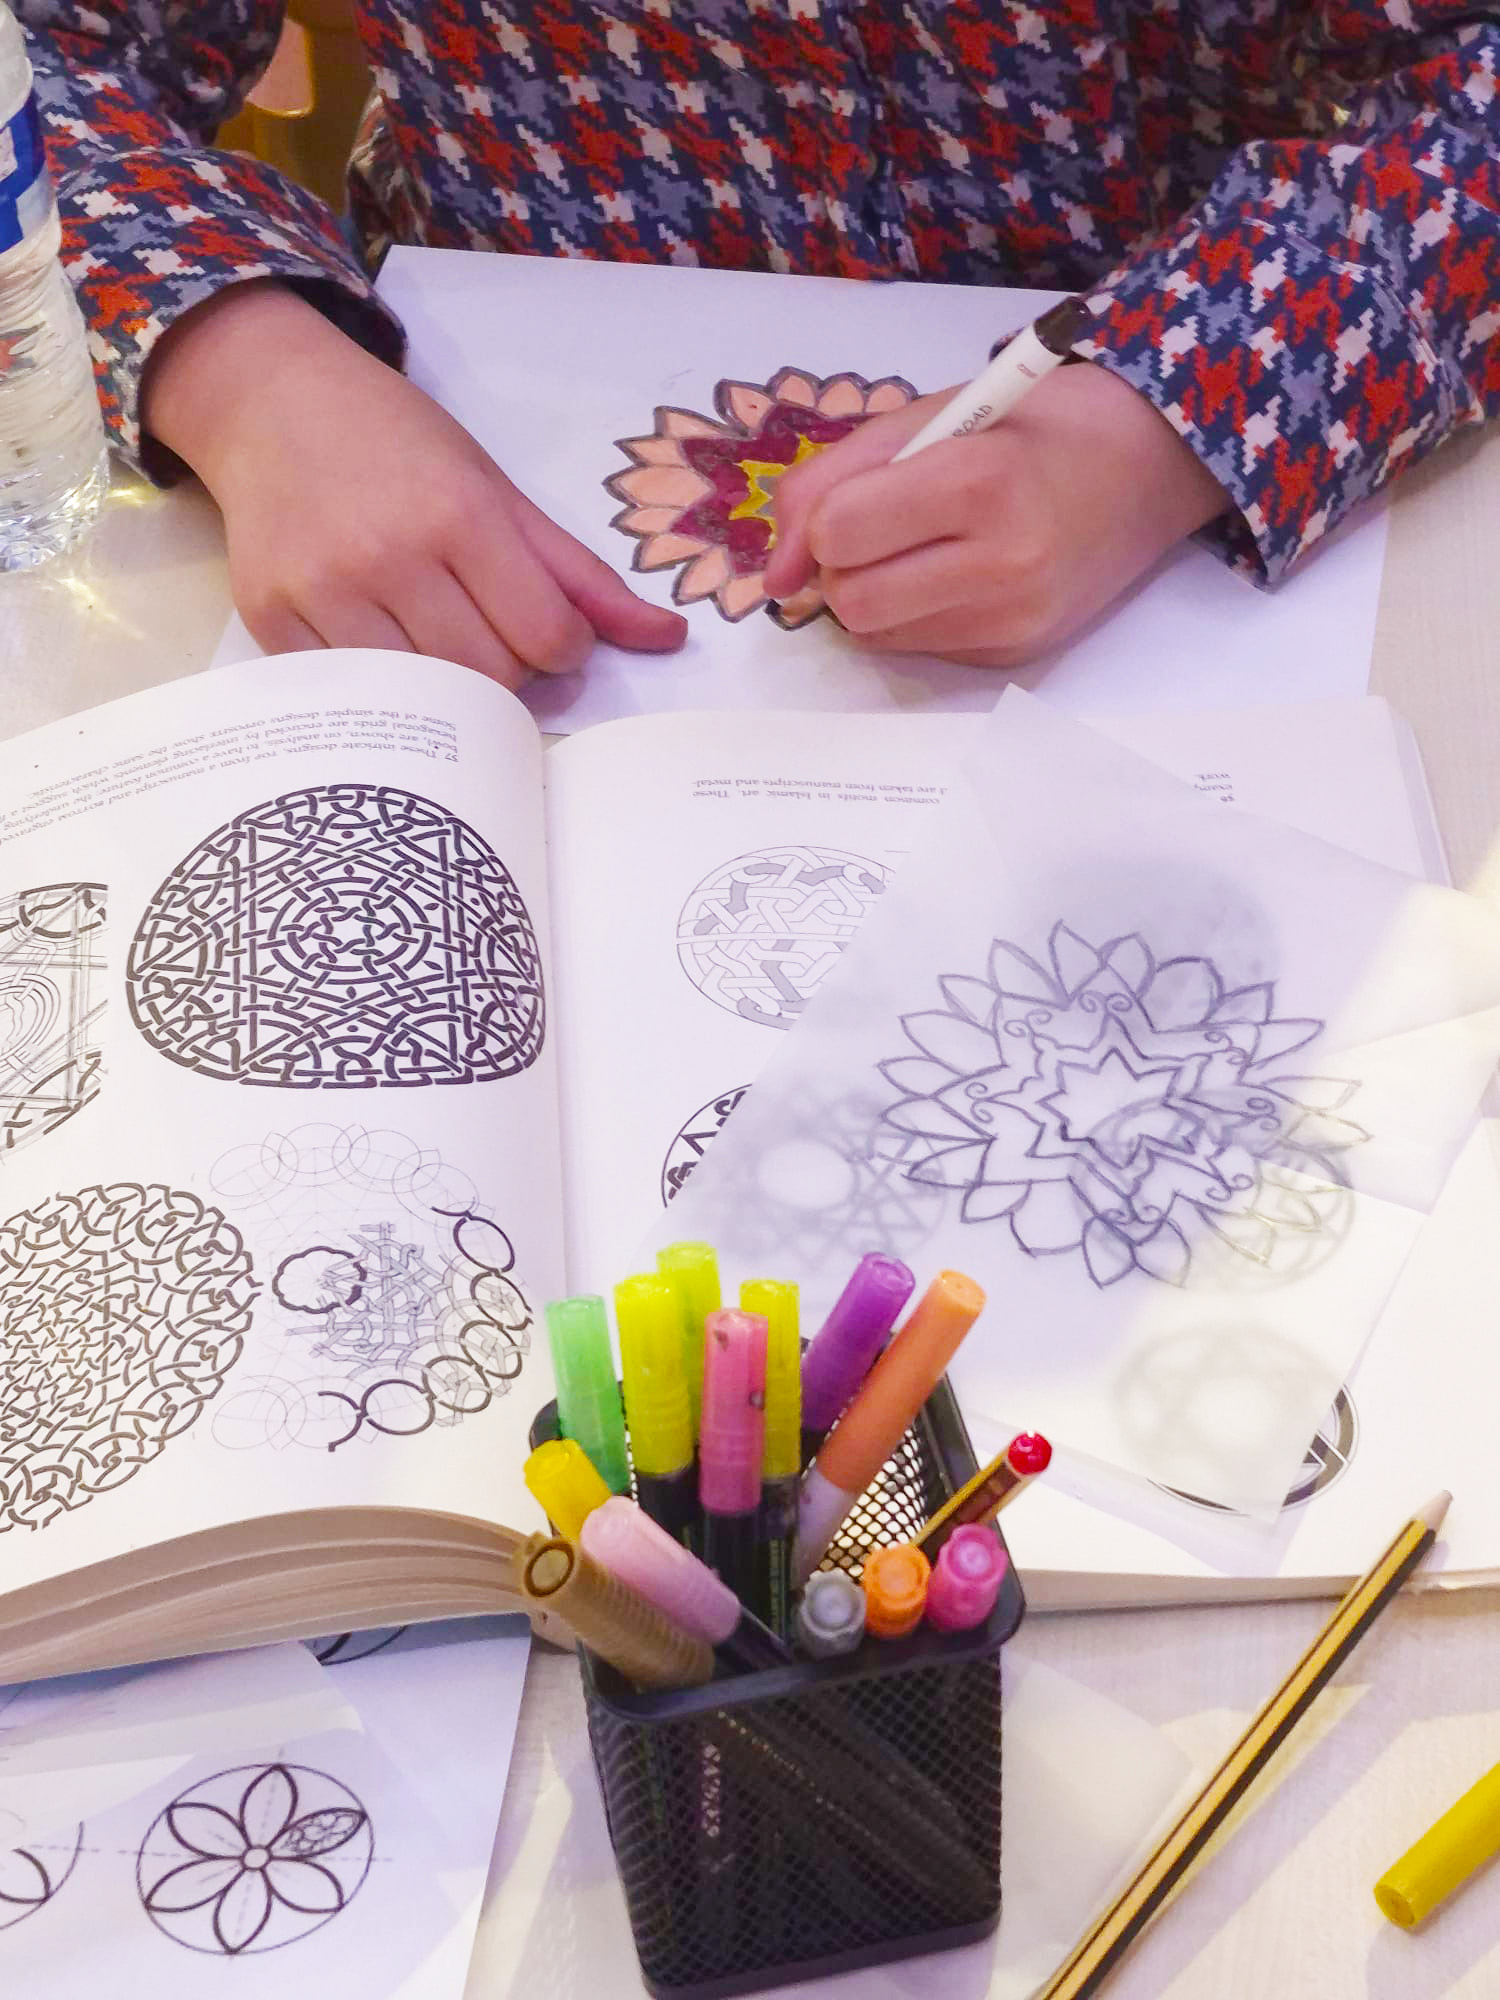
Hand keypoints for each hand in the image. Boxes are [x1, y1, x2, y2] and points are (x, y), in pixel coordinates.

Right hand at [142, 282, 686, 687]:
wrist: (269, 405)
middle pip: (489, 677)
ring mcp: (323, 592)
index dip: (564, 648)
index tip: (546, 627)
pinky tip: (383, 640)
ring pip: (425, 698)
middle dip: (511, 671)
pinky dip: (385, 689)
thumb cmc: (398, 443)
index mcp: (459, 515)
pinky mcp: (270, 620)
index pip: (547, 636)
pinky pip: (356, 697)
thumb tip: (669, 637)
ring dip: (450, 687)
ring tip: (440, 638)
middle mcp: (389, 555)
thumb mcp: (497, 491)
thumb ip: (580, 573)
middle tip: (492, 633)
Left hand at [763, 362, 1230, 667]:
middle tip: (881, 529)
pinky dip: (914, 615)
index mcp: (978, 482)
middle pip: (850, 600)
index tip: (855, 499)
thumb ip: (830, 479)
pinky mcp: (1017, 656)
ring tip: (923, 547)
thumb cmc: (1028, 426)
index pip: (840, 533)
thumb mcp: (924, 416)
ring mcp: (1014, 620)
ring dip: (873, 594)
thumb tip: (776, 573)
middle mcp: (1003, 563)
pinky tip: (958, 574)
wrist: (1144, 466)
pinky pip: (918, 649)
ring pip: (875, 634)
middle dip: (842, 566)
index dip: (826, 520)